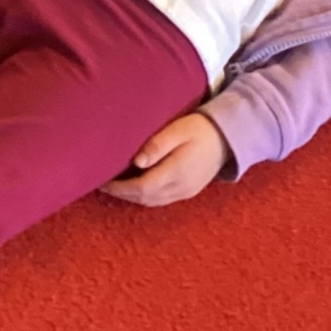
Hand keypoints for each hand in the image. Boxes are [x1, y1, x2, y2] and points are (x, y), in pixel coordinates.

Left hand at [100, 112, 228, 207]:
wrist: (227, 137)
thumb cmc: (199, 128)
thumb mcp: (177, 131)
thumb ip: (157, 146)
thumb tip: (137, 162)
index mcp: (177, 172)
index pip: (141, 188)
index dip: (119, 187)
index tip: (102, 180)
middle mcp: (181, 187)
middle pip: (144, 198)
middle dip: (122, 193)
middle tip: (103, 182)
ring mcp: (186, 192)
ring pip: (152, 202)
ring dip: (132, 196)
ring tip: (115, 185)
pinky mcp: (188, 192)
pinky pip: (161, 200)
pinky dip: (145, 196)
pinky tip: (135, 185)